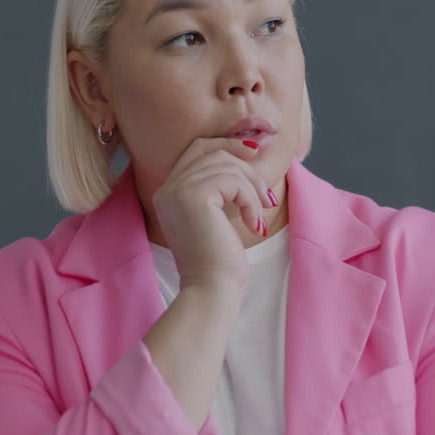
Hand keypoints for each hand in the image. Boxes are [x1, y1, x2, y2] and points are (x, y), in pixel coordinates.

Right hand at [150, 136, 274, 294]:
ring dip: (252, 188)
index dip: (226, 145)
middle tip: (266, 195)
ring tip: (261, 214)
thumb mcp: (218, 215)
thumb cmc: (218, 260)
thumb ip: (223, 185)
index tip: (254, 154)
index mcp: (169, 192)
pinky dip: (251, 200)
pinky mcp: (194, 197)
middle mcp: (167, 188)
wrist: (210, 290)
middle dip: (245, 166)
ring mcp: (177, 191)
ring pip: (226, 165)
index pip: (197, 149)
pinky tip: (253, 225)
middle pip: (212, 151)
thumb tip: (251, 148)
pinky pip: (233, 181)